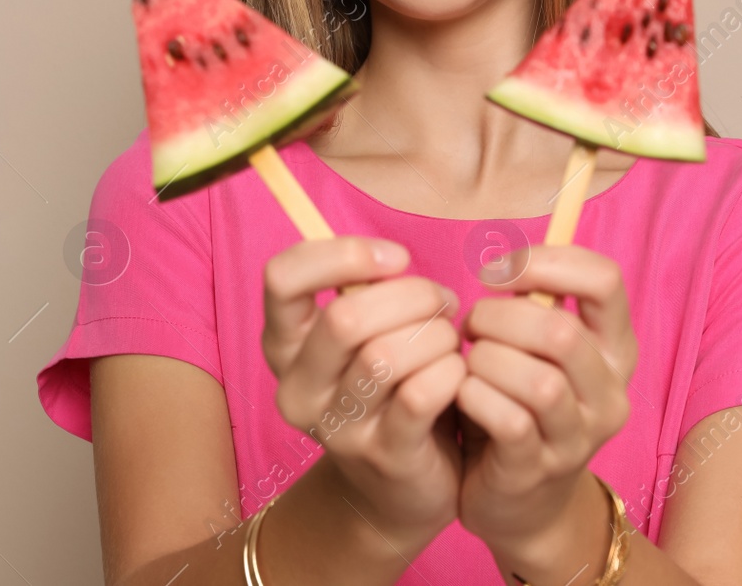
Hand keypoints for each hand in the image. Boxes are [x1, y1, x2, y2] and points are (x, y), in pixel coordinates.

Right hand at [262, 236, 466, 549]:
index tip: (396, 258)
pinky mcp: (384, 456)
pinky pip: (420, 395)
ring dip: (435, 337)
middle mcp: (297, 387)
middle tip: (442, 303)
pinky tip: (459, 374)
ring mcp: (336, 427)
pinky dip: (451, 372)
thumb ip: (365, 294)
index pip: (282, 276)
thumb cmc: (389, 389)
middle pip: (344, 317)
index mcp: (284, 344)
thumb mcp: (362, 338)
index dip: (343, 254)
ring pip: (385, 356)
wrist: (399, 488)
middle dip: (411, 296)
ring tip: (452, 342)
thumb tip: (394, 261)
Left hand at [454, 244, 637, 564]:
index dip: (543, 262)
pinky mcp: (537, 470)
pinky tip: (460, 392)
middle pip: (562, 332)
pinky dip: (474, 397)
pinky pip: (510, 423)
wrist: (519, 500)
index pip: (605, 279)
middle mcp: (609, 393)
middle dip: (501, 317)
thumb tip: (505, 256)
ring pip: (541, 383)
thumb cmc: (518, 402)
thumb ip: (533, 303)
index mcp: (615, 348)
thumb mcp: (536, 350)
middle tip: (470, 326)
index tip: (494, 273)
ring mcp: (578, 438)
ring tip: (466, 363)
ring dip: (487, 360)